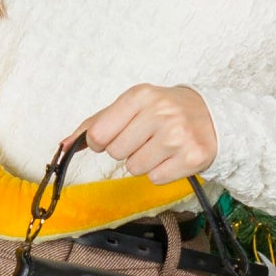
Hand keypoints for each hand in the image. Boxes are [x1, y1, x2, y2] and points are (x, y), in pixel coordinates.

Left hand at [66, 84, 219, 184]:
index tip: (112, 137)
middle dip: (125, 150)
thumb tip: (64, 145)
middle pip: (116, 153)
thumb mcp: (131, 106)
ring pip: (134, 168)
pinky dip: (160, 172)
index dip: (99, 141)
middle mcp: (160, 113)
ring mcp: (178, 136)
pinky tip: (171, 156)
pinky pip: (155, 179)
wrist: (212, 115)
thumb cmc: (164, 110)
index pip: (98, 133)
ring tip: (159, 146)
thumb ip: (96, 123)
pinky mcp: (193, 157)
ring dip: (142, 162)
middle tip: (144, 138)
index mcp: (140, 96)